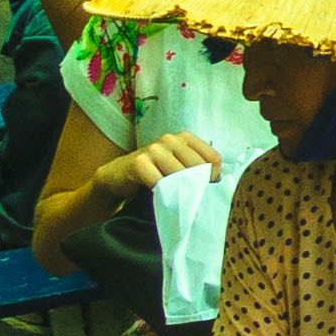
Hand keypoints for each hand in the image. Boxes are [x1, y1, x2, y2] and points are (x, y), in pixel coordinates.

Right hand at [104, 129, 221, 201]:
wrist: (118, 175)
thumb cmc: (154, 172)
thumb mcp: (177, 164)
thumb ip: (196, 167)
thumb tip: (217, 181)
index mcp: (184, 137)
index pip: (213, 158)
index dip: (213, 176)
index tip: (206, 187)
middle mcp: (170, 139)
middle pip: (198, 168)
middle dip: (197, 186)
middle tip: (190, 198)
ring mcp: (154, 149)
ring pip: (180, 175)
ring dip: (180, 192)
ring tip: (176, 199)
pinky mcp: (139, 162)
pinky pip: (160, 182)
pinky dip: (163, 194)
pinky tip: (160, 196)